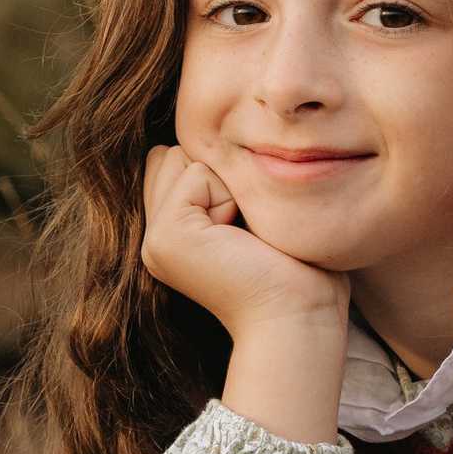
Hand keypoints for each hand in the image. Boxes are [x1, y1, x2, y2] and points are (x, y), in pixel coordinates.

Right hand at [139, 144, 353, 450]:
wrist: (298, 319)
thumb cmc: (296, 272)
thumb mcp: (254, 215)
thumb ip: (223, 183)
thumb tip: (224, 134)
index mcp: (172, 233)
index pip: (177, 159)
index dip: (220, 176)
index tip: (248, 227)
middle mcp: (154, 236)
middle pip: (174, 152)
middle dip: (218, 174)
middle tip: (246, 232)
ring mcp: (154, 238)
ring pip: (183, 156)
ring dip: (225, 183)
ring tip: (244, 234)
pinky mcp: (167, 236)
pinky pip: (196, 173)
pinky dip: (228, 196)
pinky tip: (240, 238)